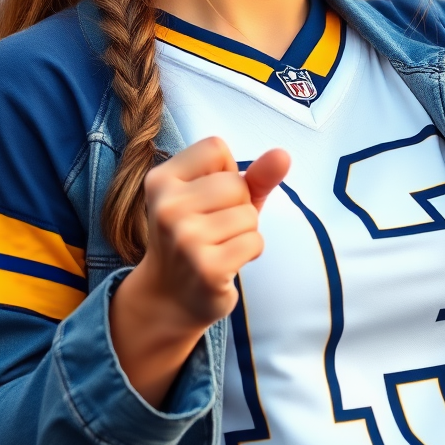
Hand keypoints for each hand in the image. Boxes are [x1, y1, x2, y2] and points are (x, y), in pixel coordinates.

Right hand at [110, 137, 289, 405]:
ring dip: (246, 231)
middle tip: (215, 228)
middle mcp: (166, 207)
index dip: (226, 171)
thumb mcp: (221, 197)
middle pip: (236, 183)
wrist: (170, 296)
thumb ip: (255, 173)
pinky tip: (228, 262)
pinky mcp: (207, 268)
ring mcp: (184, 239)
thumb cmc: (200, 235)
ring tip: (220, 245)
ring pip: (248, 214)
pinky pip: (255, 241)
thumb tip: (283, 155)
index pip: (216, 148)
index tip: (208, 196)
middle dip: (239, 205)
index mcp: (161, 180)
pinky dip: (251, 251)